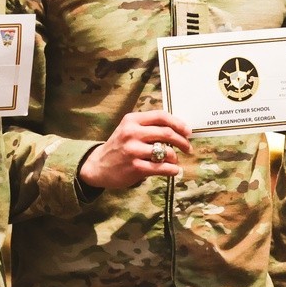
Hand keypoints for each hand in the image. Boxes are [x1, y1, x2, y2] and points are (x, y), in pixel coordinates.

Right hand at [79, 110, 193, 189]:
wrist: (97, 166)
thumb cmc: (119, 147)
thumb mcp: (128, 129)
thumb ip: (148, 126)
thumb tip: (177, 129)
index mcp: (132, 120)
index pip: (161, 116)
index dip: (178, 123)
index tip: (188, 131)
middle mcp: (132, 133)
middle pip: (167, 133)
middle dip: (182, 141)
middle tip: (188, 148)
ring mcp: (133, 150)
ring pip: (166, 151)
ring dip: (175, 157)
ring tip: (175, 160)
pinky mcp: (135, 167)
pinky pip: (161, 167)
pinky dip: (172, 170)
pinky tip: (174, 170)